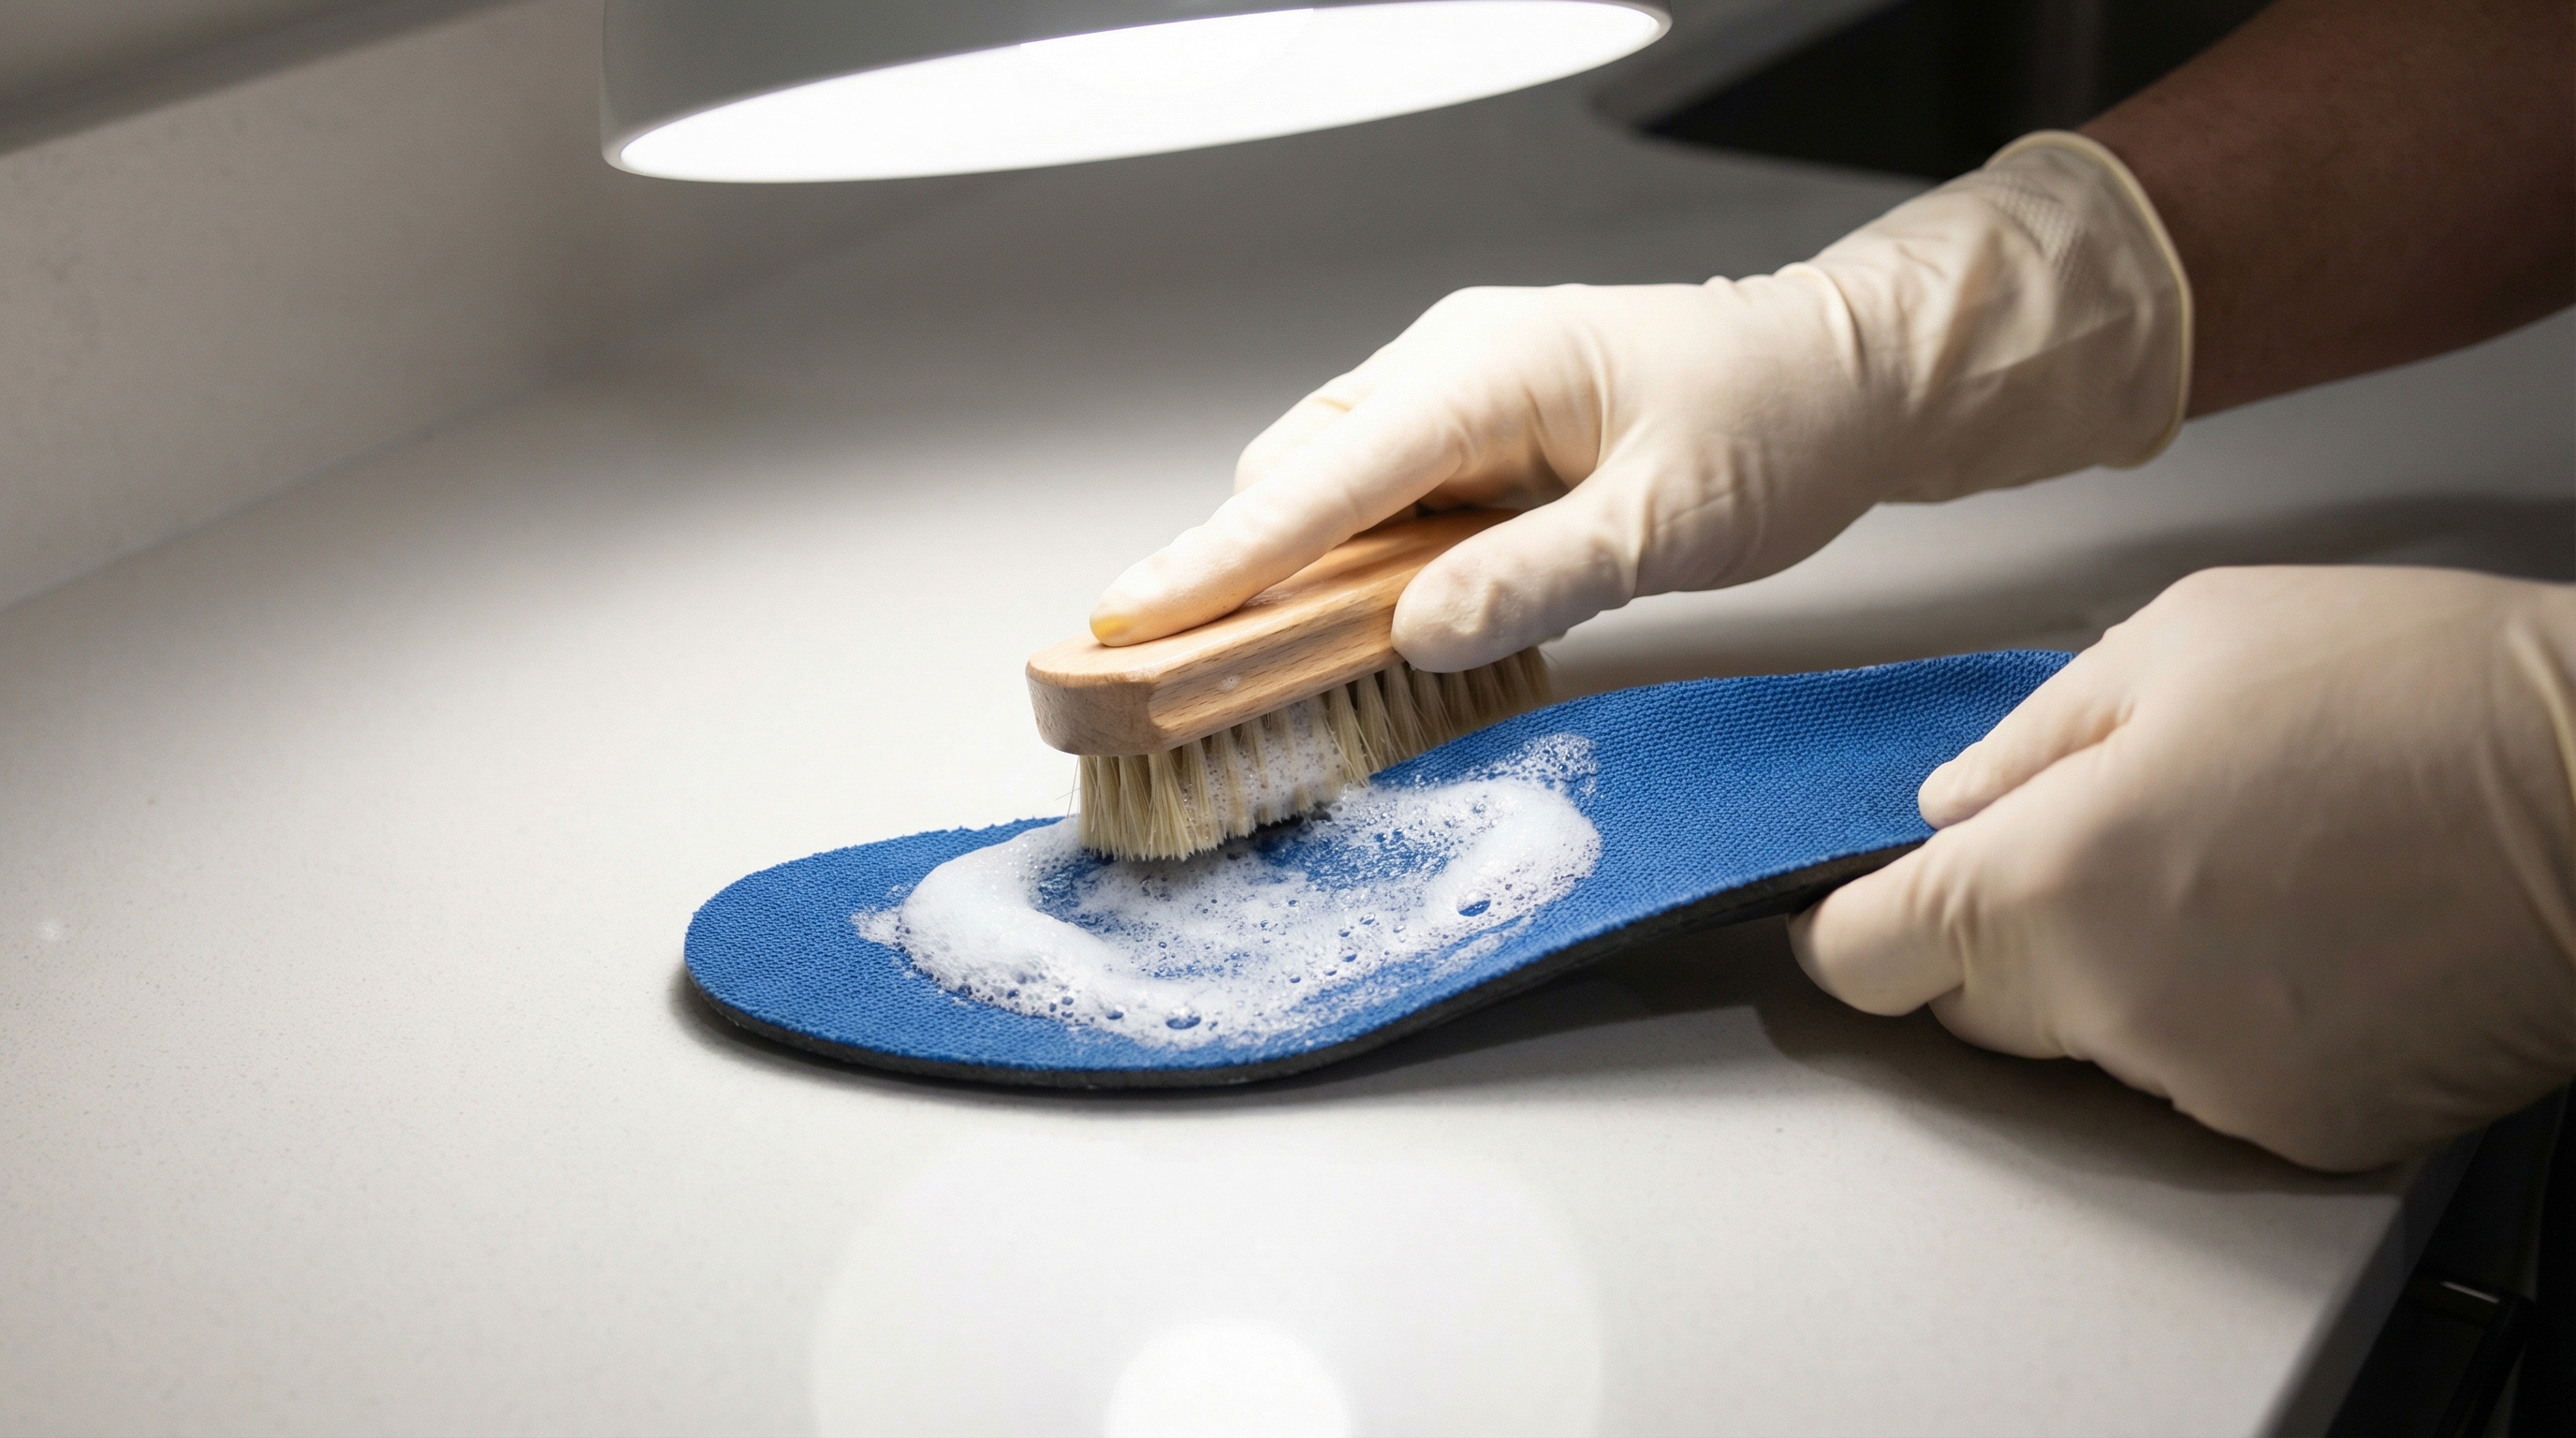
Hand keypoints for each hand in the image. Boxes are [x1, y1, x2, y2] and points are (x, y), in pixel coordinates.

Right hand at [1088, 133, 2189, 670]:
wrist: (1839, 379)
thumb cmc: (1770, 423)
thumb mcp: (1670, 518)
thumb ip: (1540, 574)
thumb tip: (1418, 631)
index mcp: (1483, 371)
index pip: (1322, 476)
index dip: (1221, 554)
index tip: (1133, 614)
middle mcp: (1448, 374)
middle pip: (1298, 483)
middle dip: (1235, 573)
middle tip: (1181, 675)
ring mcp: (1456, 405)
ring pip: (1330, 498)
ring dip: (1297, 581)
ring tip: (1256, 671)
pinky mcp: (1474, 446)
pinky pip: (1381, 512)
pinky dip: (1355, 575)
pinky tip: (1362, 633)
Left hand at [1792, 567, 2575, 1171]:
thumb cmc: (2413, 689)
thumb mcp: (2181, 638)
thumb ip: (2029, 737)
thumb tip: (1950, 804)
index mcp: (2048, 877)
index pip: (1863, 957)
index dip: (1845, 927)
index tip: (1854, 908)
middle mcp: (2112, 1005)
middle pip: (1971, 1007)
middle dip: (1988, 938)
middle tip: (2089, 843)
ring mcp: (2209, 1081)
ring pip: (2090, 1046)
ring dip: (2114, 977)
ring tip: (2234, 868)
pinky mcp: (2302, 1127)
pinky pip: (2201, 1080)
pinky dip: (2219, 1022)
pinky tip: (2303, 933)